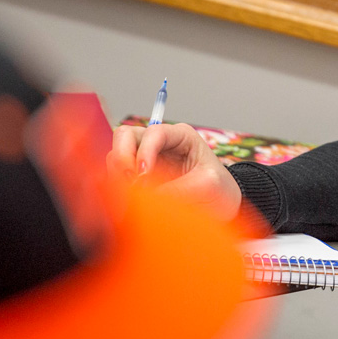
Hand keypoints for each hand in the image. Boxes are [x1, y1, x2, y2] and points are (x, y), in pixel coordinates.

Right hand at [108, 122, 242, 220]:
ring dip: (117, 174)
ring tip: (129, 195)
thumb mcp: (207, 186)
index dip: (145, 152)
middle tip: (129, 183)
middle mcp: (159, 143)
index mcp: (181, 136)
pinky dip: (115, 187)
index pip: (154, 132)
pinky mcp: (137, 178)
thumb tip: (146, 198)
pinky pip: (116, 177)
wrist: (221, 205)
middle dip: (122, 157)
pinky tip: (126, 201)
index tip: (144, 176)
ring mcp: (144, 159)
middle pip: (125, 135)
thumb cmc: (220, 189)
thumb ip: (178, 189)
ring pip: (116, 156)